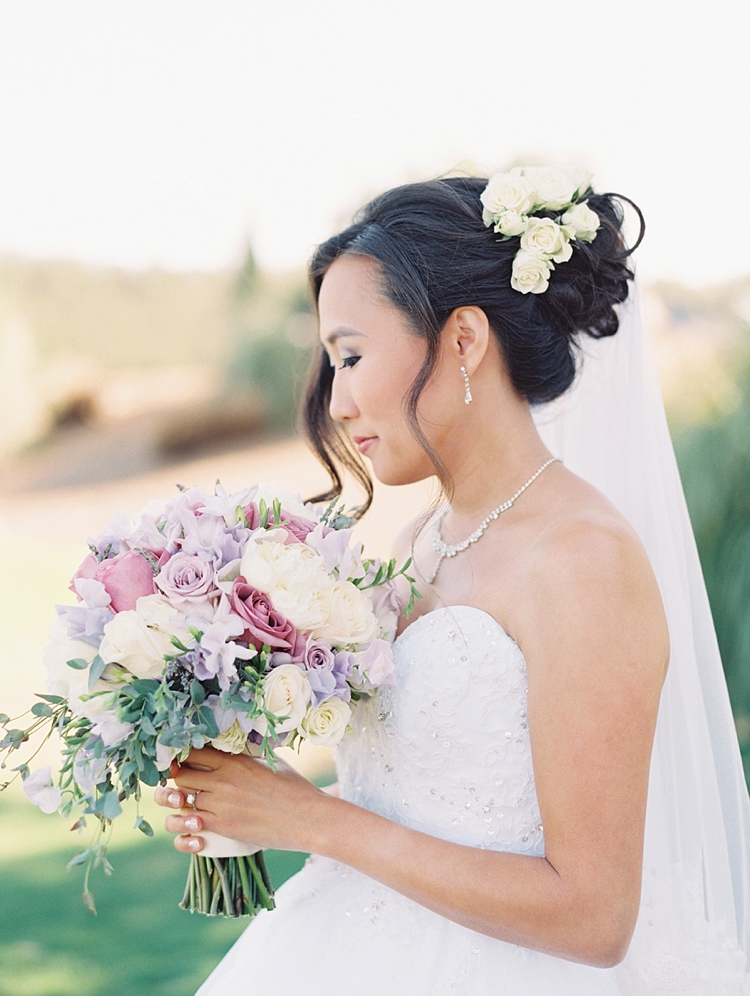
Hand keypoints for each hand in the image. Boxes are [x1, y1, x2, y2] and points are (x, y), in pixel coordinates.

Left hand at [153, 746, 329, 855]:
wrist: (306, 817)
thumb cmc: (294, 787)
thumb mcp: (269, 762)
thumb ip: (246, 756)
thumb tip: (234, 750)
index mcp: (234, 760)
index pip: (194, 751)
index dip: (183, 754)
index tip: (182, 758)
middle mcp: (222, 780)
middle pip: (181, 775)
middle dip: (177, 777)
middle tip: (181, 781)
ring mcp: (220, 804)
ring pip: (181, 800)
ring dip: (177, 801)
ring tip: (181, 802)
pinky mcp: (222, 827)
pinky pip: (189, 824)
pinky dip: (184, 824)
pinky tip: (190, 823)